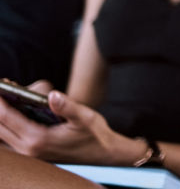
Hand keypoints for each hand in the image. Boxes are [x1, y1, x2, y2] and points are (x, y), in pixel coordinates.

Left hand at [0, 86, 142, 165]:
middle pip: (0, 127)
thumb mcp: (85, 117)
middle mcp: (29, 150)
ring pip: (2, 135)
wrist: (103, 154)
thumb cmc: (95, 134)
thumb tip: (52, 95)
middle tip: (1, 90)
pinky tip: (12, 116)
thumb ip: (67, 106)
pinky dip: (6, 127)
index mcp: (38, 139)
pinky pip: (9, 140)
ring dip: (1, 119)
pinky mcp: (32, 154)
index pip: (8, 118)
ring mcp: (29, 154)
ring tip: (4, 101)